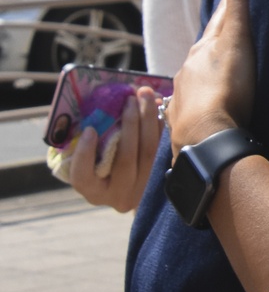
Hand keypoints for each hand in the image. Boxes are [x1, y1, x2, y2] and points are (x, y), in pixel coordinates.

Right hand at [68, 87, 162, 211]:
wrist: (129, 187)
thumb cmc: (98, 167)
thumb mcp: (86, 161)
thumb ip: (86, 145)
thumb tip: (95, 115)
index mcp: (93, 191)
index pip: (83, 176)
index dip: (85, 154)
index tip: (89, 130)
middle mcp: (118, 195)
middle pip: (125, 159)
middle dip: (130, 124)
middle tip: (129, 99)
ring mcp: (143, 189)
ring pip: (149, 152)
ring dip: (148, 119)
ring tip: (145, 96)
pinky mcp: (162, 178)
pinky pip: (163, 149)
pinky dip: (161, 126)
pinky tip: (158, 107)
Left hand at [169, 0, 256, 160]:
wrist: (206, 137)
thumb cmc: (225, 88)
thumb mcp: (236, 42)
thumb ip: (239, 6)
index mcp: (202, 49)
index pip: (219, 20)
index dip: (231, 6)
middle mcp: (187, 69)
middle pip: (204, 49)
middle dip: (216, 42)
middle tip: (230, 36)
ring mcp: (183, 95)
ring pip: (194, 76)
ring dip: (204, 72)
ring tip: (217, 72)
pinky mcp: (183, 120)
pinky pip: (188, 104)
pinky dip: (196, 99)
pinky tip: (200, 104)